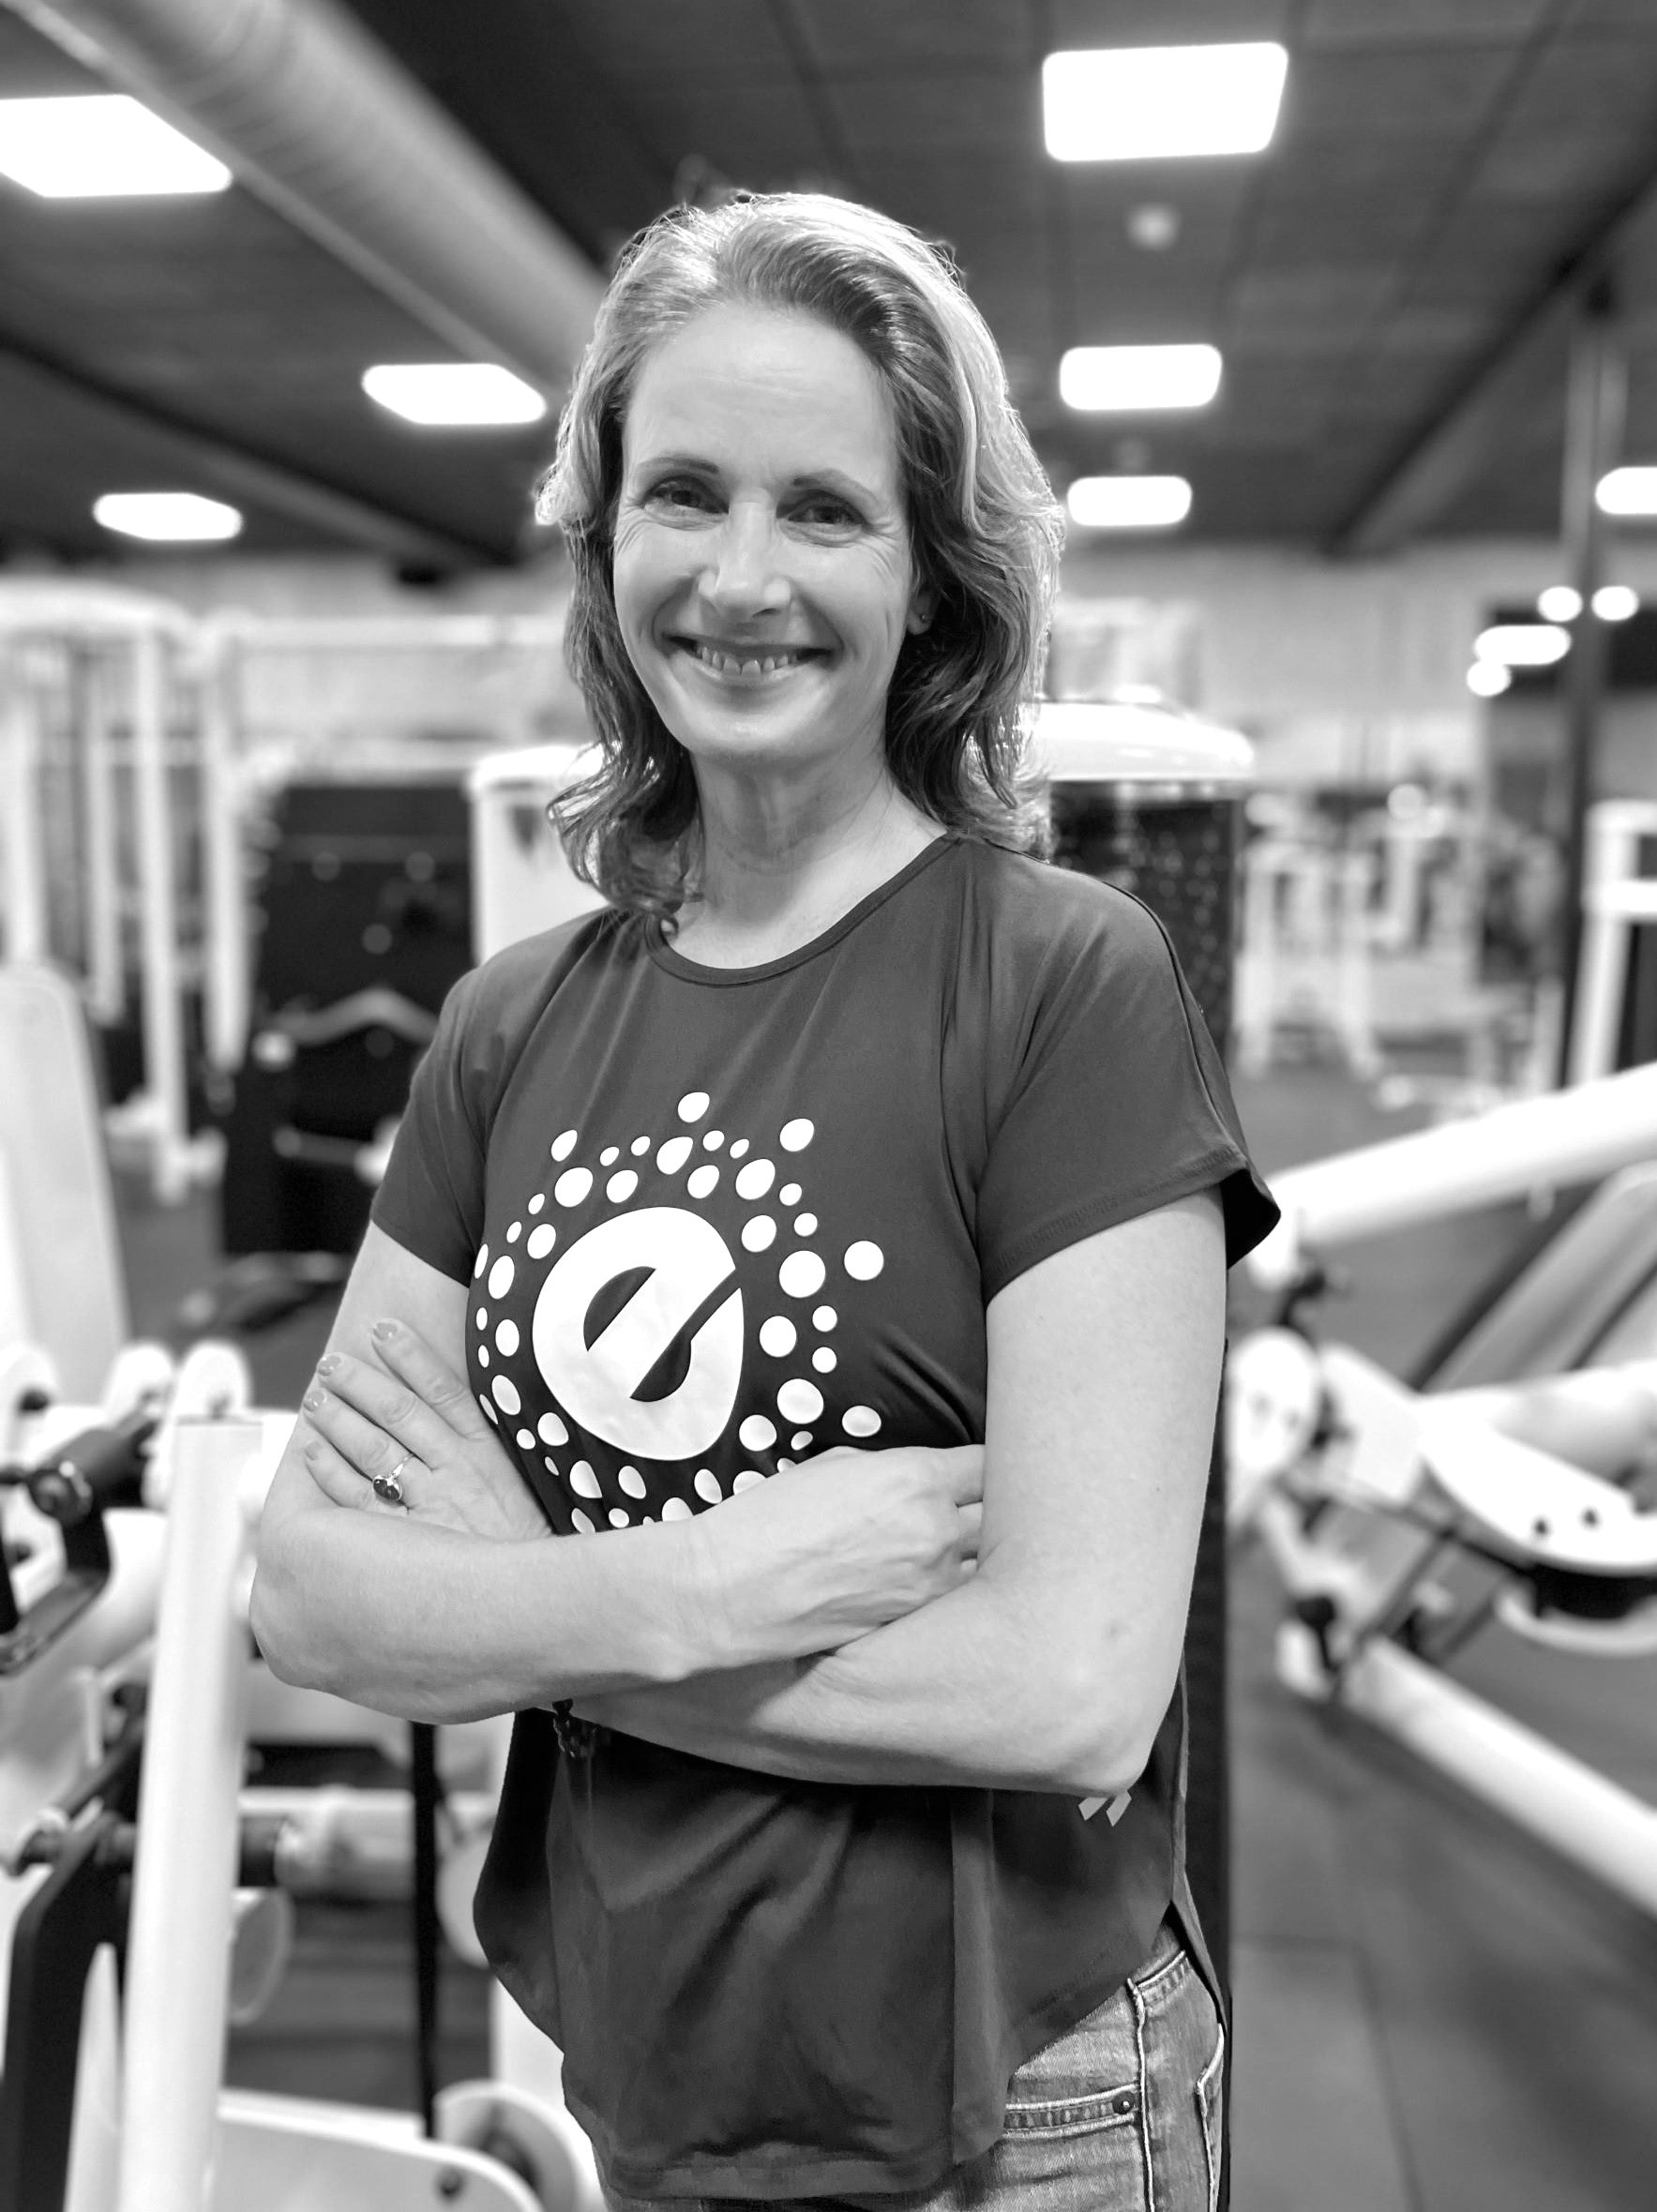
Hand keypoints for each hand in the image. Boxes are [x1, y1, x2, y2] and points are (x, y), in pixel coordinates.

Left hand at [299, 1320, 551, 1543]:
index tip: (382, 1329)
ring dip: (340, 1420)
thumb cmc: (527, 1545)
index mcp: (489, 1454)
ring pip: (376, 1451)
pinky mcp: (410, 1546)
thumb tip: (447, 1403)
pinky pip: (361, 1502)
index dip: (410, 1356)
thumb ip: (487, 1444)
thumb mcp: (522, 1484)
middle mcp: (458, 1475)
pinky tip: (312, 1452)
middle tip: (331, 1364)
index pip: (443, 1390)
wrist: (539, 1606)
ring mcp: (432, 1510)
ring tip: (316, 1398)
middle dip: (362, 1383)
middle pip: (400, 1414)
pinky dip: (332, 1474)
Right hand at [687, 1442, 983, 1665]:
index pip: (987, 1464)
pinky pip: (956, 1598)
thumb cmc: (771, 1519)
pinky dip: (952, 1587)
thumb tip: (918, 1479)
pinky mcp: (915, 1621)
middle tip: (976, 1506)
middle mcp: (936, 1530)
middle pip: (1000, 1514)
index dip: (984, 1466)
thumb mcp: (834, 1466)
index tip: (975, 1471)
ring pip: (987, 1562)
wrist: (733, 1590)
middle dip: (990, 1507)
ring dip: (977, 1552)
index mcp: (916, 1478)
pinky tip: (928, 1579)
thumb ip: (893, 1469)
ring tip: (957, 1547)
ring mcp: (931, 1582)